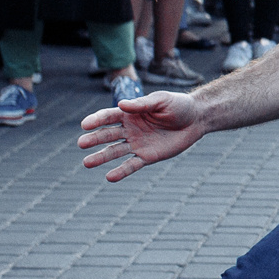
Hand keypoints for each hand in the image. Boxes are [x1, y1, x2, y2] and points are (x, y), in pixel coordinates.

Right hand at [77, 89, 208, 181]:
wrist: (196, 119)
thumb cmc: (178, 105)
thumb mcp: (161, 100)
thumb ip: (142, 104)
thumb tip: (121, 105)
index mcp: (130, 113)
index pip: (109, 116)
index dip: (96, 120)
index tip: (85, 125)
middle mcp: (130, 129)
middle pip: (108, 135)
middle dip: (95, 139)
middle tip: (82, 143)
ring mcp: (137, 144)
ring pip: (115, 151)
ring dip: (101, 157)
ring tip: (87, 163)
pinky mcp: (147, 156)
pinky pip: (131, 165)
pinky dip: (121, 171)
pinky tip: (109, 177)